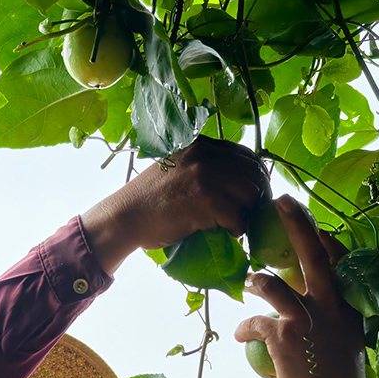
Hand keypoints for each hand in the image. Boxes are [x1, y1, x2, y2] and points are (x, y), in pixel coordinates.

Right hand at [81, 136, 269, 273]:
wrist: (125, 217)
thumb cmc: (148, 200)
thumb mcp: (176, 168)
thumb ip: (201, 166)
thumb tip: (236, 181)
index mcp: (200, 145)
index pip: (245, 156)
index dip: (252, 177)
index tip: (248, 195)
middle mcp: (206, 155)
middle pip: (253, 175)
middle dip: (254, 197)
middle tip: (246, 214)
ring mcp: (207, 177)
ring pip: (250, 195)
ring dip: (246, 214)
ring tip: (234, 224)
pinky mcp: (206, 201)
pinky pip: (238, 217)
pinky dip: (237, 228)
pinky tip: (227, 232)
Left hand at [234, 195, 365, 377]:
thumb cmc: (334, 373)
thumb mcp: (343, 337)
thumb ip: (330, 312)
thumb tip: (306, 294)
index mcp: (348, 304)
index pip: (339, 261)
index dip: (324, 239)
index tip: (314, 224)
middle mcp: (331, 306)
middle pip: (314, 256)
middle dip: (297, 224)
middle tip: (282, 200)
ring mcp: (308, 319)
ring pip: (272, 286)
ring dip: (256, 282)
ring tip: (249, 282)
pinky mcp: (283, 336)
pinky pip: (254, 321)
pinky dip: (245, 327)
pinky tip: (242, 335)